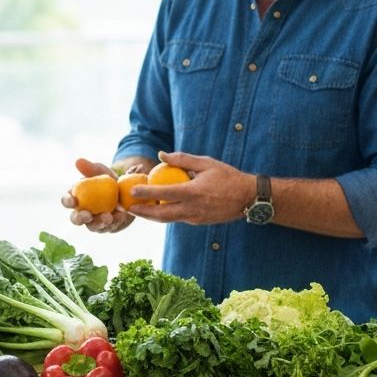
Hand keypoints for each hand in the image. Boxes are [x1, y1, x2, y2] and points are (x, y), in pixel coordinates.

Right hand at [61, 157, 135, 233]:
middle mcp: (82, 212)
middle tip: (88, 215)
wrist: (127, 192)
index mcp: (76, 198)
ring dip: (99, 223)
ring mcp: (94, 222)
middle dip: (80, 218)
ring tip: (108, 217)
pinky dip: (115, 222)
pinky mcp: (107, 227)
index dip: (68, 202)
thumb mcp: (102, 173)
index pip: (66, 201)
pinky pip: (109, 227)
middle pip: (75, 219)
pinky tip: (121, 215)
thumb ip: (91, 168)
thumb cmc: (109, 182)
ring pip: (92, 227)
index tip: (74, 201)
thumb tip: (78, 161)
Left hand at [129, 151, 253, 225]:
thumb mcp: (206, 163)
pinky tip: (158, 210)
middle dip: (143, 213)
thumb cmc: (228, 177)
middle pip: (161, 215)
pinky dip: (166, 216)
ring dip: (152, 217)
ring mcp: (195, 218)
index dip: (146, 193)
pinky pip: (178, 219)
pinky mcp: (198, 222)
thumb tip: (161, 154)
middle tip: (128, 208)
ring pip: (168, 220)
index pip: (164, 194)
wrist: (248, 198)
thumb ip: (183, 159)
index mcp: (193, 192)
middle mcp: (192, 208)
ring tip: (139, 211)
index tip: (132, 191)